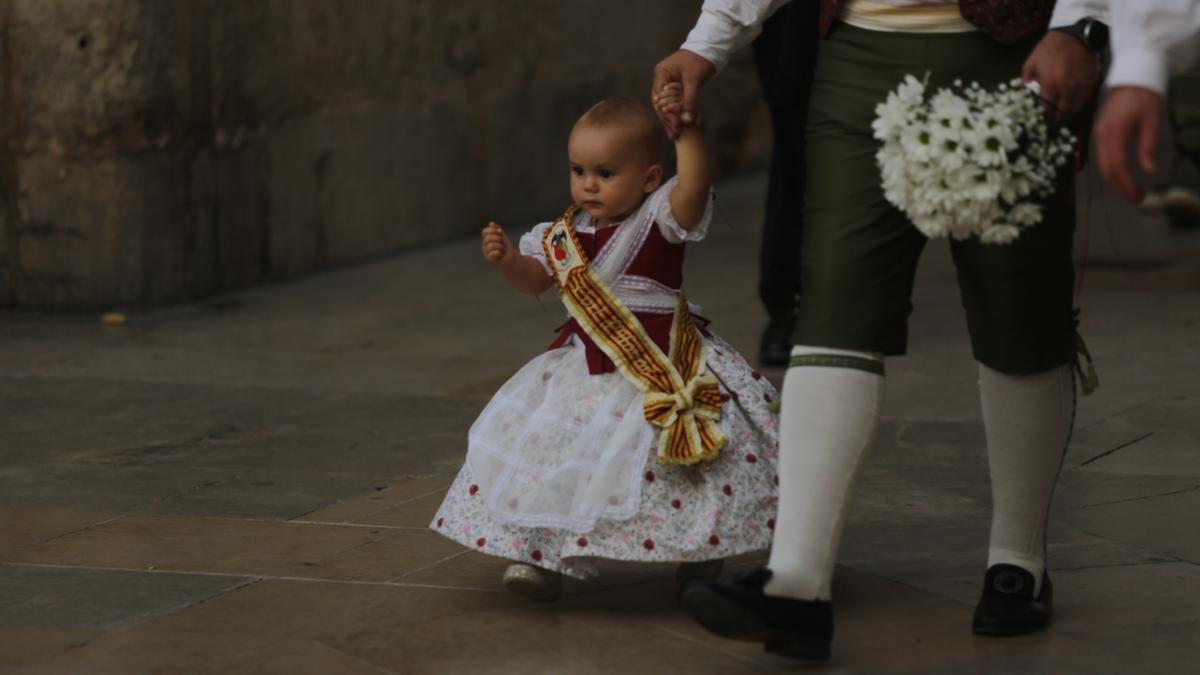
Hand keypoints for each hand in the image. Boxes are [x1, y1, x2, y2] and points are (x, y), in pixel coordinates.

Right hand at [481, 222, 515, 266]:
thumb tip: (491, 223)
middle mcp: (484, 245)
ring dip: (499, 246)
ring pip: (490, 245)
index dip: (492, 230)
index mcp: (486, 238)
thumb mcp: (503, 236)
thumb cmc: (506, 247)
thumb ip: (497, 229)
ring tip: (502, 249)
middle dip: (497, 238)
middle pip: (487, 238)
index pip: (484, 232)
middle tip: (502, 242)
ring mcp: (485, 252)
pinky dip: (498, 253)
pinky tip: (500, 254)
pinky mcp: (488, 259)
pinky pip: (492, 253)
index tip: (500, 232)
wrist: (511, 257)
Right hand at [651, 49, 715, 138]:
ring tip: (677, 136)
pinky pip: (677, 104)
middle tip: (675, 134)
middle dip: (668, 120)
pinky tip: (684, 128)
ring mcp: (669, 84)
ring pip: (668, 106)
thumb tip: (687, 120)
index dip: (666, 113)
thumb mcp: (694, 80)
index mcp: (662, 73)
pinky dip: (681, 115)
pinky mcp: (678, 89)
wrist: (710, 49)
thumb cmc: (700, 59)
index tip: (675, 125)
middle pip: (661, 105)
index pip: (659, 98)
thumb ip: (690, 100)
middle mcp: (662, 80)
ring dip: (674, 120)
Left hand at [1021, 31, 1098, 122]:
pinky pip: (1084, 100)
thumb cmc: (1050, 48)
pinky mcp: (1091, 83)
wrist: (1075, 35)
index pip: (1047, 109)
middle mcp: (1067, 88)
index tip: (1040, 120)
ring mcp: (1081, 86)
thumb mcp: (1032, 62)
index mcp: (1051, 84)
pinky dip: (1077, 106)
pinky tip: (1071, 106)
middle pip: (1062, 112)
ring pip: (1075, 109)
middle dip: (1055, 119)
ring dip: (1067, 115)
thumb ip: (1026, 79)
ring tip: (1060, 116)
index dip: (1043, 117)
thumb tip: (1024, 93)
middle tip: (1050, 122)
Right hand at [1095, 86, 1163, 202]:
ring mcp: (1099, 136)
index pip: (1117, 167)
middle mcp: (1102, 137)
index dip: (1127, 185)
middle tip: (1138, 198)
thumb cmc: (1146, 96)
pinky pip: (1103, 159)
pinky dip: (1112, 172)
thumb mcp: (1153, 120)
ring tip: (1133, 190)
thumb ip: (1149, 146)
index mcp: (1115, 133)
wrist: (1132, 77)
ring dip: (1116, 182)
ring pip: (1103, 167)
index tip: (1140, 196)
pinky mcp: (1100, 134)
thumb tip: (1149, 170)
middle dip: (1121, 188)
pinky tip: (1124, 176)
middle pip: (1106, 171)